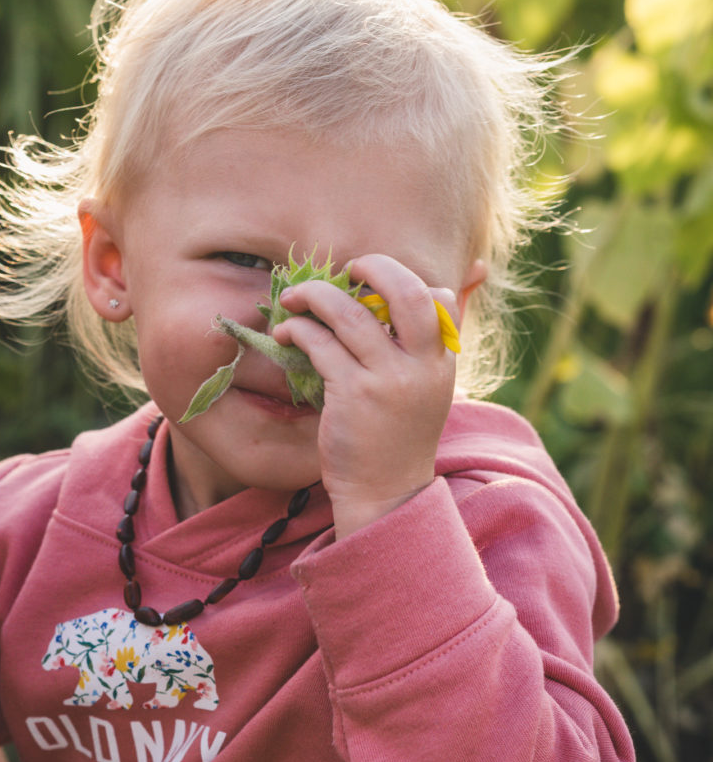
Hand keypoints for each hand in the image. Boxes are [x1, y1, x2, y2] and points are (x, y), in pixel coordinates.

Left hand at [274, 255, 457, 537]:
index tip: (371, 286)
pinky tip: (287, 334)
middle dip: (371, 267)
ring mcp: (387, 380)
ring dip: (315, 296)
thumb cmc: (398, 438)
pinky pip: (320, 342)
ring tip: (296, 299)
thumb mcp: (429, 390)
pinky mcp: (352, 394)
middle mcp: (421, 366)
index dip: (404, 280)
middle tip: (344, 271)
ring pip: (348, 312)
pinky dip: (298, 330)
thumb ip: (434, 342)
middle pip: (404, 290)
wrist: (385, 495)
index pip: (440, 298)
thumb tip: (475, 271)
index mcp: (442, 363)